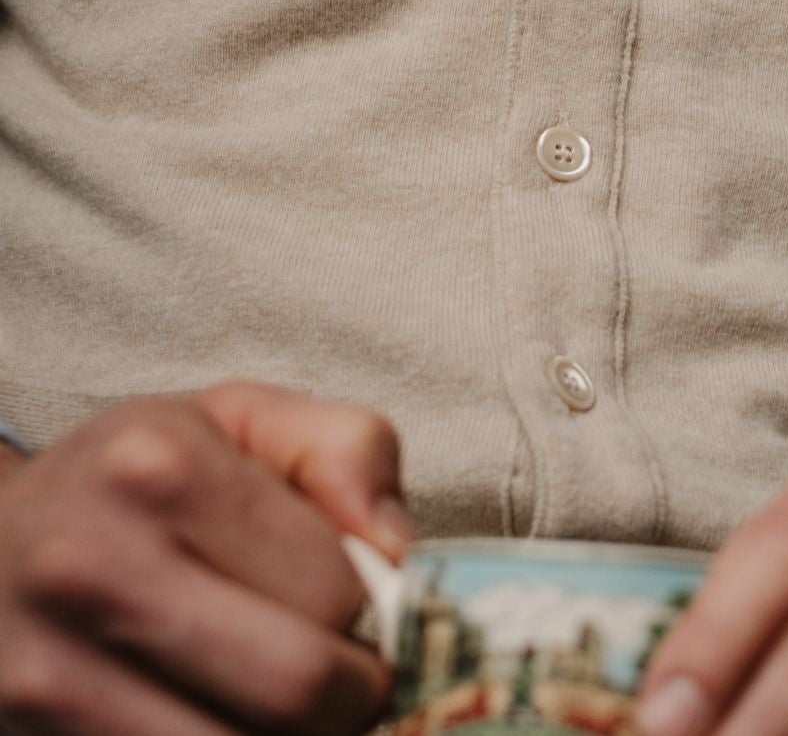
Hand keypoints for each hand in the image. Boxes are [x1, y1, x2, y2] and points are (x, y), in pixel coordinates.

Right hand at [0, 381, 414, 735]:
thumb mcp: (241, 421)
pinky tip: (226, 720)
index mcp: (159, 468)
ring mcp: (49, 677)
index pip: (332, 589)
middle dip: (350, 699)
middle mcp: (94, 570)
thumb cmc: (139, 479)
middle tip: (351, 685)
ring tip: (292, 708)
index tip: (367, 618)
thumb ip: (346, 452)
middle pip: (293, 688)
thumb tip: (400, 553)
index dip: (375, 617)